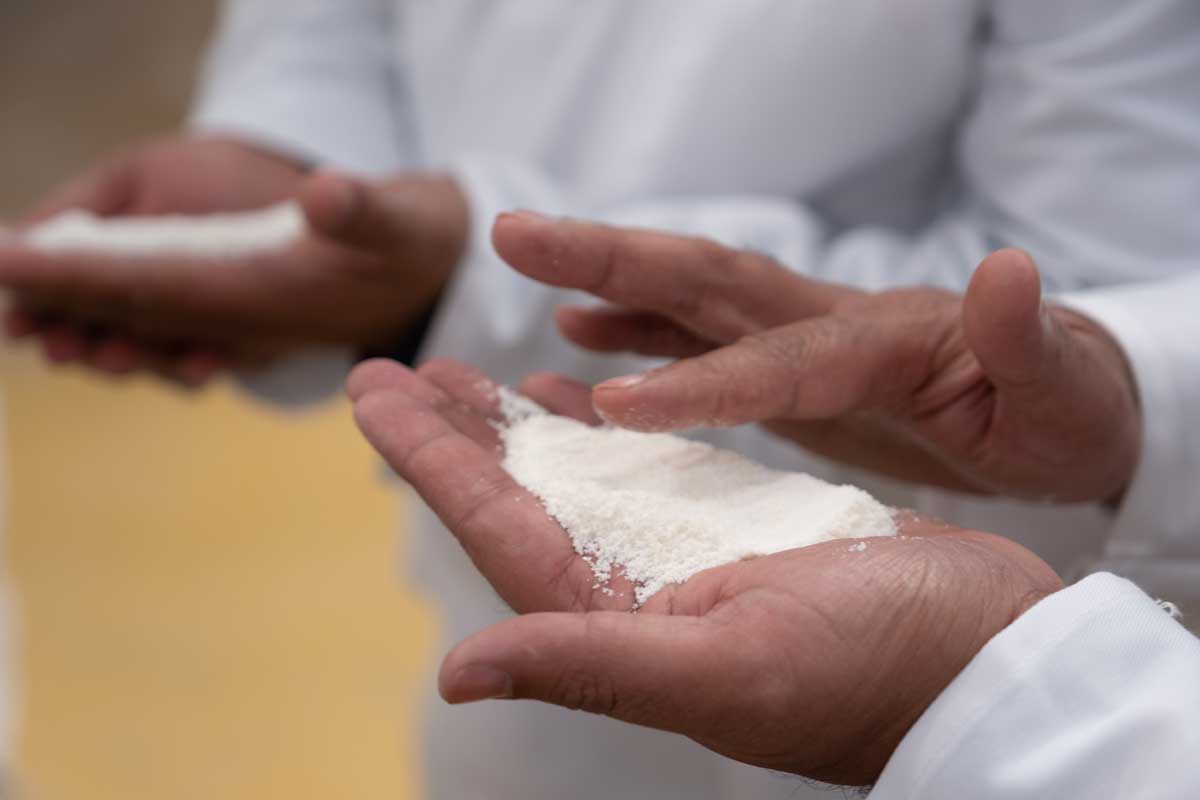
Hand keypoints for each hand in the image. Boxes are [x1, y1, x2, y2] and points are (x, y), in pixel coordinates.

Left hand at [0, 136, 467, 384]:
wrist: (440, 282)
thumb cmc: (420, 242)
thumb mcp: (404, 218)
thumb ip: (366, 210)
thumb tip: (325, 196)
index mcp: (270, 293)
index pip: (155, 284)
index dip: (76, 272)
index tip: (3, 257)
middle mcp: (247, 320)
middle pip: (135, 314)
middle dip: (62, 306)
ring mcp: (247, 326)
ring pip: (147, 327)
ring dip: (86, 322)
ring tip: (27, 312)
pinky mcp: (250, 321)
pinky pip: (175, 328)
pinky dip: (126, 323)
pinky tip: (95, 318)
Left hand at [347, 357, 1061, 785]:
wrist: (995, 654)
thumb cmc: (879, 668)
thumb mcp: (728, 667)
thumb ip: (593, 663)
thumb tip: (458, 674)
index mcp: (624, 624)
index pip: (497, 527)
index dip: (430, 458)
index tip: (372, 387)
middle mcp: (642, 597)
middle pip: (522, 500)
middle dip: (455, 436)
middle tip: (400, 369)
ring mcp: (689, 565)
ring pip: (578, 483)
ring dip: (520, 430)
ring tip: (470, 378)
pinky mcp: (741, 535)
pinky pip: (647, 475)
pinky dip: (604, 433)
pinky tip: (578, 402)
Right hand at [490, 213, 1140, 503]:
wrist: (1062, 400)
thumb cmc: (1066, 407)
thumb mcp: (1064, 390)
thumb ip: (1029, 340)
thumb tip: (1009, 268)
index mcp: (886, 338)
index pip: (778, 357)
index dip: (700, 381)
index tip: (615, 408)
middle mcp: (827, 321)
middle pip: (707, 280)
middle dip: (611, 261)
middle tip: (513, 234)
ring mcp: (802, 338)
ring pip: (688, 300)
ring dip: (606, 284)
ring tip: (526, 271)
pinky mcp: (789, 364)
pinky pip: (696, 343)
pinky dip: (635, 338)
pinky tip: (580, 343)